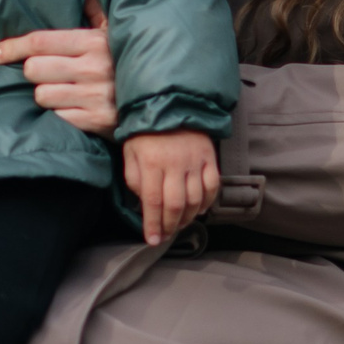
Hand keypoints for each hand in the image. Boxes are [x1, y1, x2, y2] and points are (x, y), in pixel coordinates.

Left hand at [0, 0, 115, 136]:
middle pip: (34, 70)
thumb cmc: (126, 62)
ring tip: (67, 92)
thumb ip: (95, 9)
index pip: (39, 42)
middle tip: (51, 74)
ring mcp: (95, 96)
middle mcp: (93, 68)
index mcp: (94, 42)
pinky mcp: (96, 122)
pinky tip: (75, 109)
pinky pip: (57, 118)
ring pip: (41, 96)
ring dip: (47, 95)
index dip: (11, 47)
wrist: (160, 101)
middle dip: (36, 73)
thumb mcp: (115, 32)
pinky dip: (60, 114)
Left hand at [121, 129, 219, 247]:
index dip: (153, 224)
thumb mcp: (131, 154)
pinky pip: (212, 187)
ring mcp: (195, 161)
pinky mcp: (209, 158)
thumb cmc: (145, 133)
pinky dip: (207, 203)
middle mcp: (175, 163)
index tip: (152, 240)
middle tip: (165, 235)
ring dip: (187, 218)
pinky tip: (198, 210)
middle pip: (176, 205)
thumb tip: (145, 205)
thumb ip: (135, 180)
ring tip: (178, 224)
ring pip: (195, 200)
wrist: (170, 104)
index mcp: (152, 162)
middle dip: (169, 225)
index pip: (153, 201)